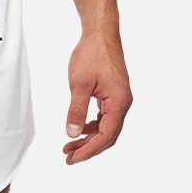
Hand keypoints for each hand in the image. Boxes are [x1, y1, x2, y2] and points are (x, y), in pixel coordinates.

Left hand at [63, 28, 131, 164]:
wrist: (100, 33)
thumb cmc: (91, 54)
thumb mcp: (80, 84)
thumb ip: (76, 110)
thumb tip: (72, 134)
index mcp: (119, 102)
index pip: (106, 136)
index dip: (89, 150)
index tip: (73, 158)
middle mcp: (123, 103)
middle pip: (108, 135)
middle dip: (88, 148)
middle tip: (68, 157)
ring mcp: (119, 98)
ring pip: (106, 127)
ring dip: (89, 138)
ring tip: (69, 145)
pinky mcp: (113, 93)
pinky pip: (105, 117)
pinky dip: (93, 125)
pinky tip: (80, 129)